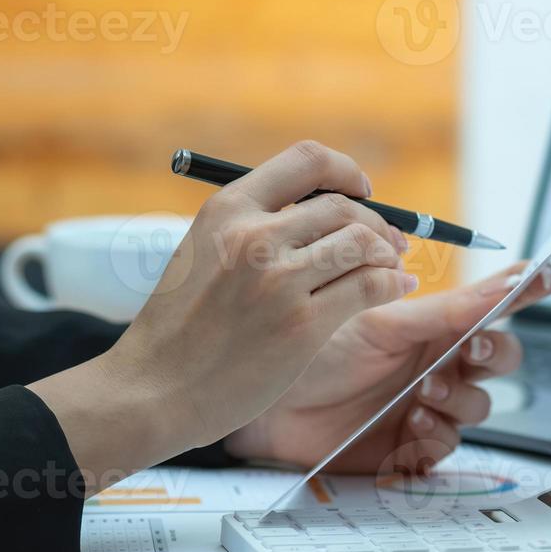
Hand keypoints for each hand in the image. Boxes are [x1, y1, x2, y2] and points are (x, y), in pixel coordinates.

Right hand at [30, 140, 417, 486]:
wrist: (152, 391)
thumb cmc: (180, 329)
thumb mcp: (202, 253)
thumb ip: (252, 228)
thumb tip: (323, 212)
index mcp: (228, 209)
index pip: (307, 160)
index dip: (345, 171)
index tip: (362, 190)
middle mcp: (254, 236)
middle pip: (343, 207)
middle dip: (377, 222)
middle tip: (391, 241)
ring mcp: (279, 280)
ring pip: (363, 244)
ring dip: (389, 253)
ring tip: (394, 267)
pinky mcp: (302, 325)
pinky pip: (370, 287)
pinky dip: (393, 283)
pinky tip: (398, 289)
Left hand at [228, 261, 550, 475]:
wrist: (265, 403)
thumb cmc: (315, 351)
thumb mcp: (382, 323)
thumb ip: (447, 309)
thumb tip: (506, 280)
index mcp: (432, 323)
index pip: (493, 305)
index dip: (525, 290)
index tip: (546, 275)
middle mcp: (437, 361)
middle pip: (499, 357)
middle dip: (494, 352)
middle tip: (466, 349)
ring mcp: (427, 404)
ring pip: (480, 404)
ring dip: (459, 398)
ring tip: (422, 394)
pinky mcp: (410, 447)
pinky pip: (448, 447)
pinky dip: (437, 436)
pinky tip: (411, 425)